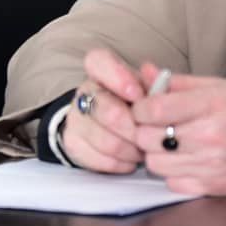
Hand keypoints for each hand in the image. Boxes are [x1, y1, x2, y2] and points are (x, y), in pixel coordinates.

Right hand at [57, 47, 152, 173]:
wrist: (105, 127)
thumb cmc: (132, 105)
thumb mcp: (144, 89)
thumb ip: (152, 82)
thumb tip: (152, 72)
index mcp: (101, 72)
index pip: (98, 62)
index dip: (118, 77)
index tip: (137, 95)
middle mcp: (84, 92)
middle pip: (109, 112)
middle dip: (136, 129)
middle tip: (151, 136)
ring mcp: (75, 118)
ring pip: (108, 142)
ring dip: (132, 150)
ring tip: (142, 149)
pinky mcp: (73, 143)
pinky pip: (102, 160)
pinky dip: (122, 163)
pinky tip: (129, 159)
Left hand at [131, 74, 225, 195]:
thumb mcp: (210, 85)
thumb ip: (174, 82)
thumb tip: (144, 72)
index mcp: (210, 105)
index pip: (155, 110)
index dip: (140, 108)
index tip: (143, 108)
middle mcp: (211, 136)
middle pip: (148, 139)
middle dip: (144, 131)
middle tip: (153, 126)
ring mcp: (213, 164)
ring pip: (156, 164)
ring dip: (156, 154)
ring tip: (168, 144)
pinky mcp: (214, 185)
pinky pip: (173, 183)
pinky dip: (172, 173)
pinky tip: (183, 160)